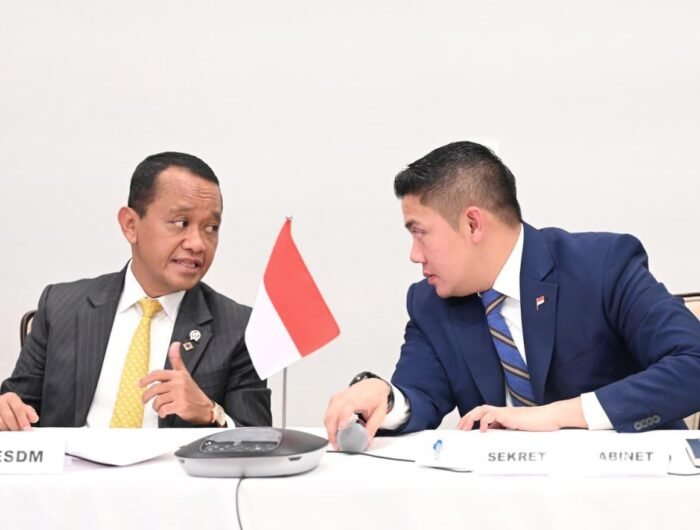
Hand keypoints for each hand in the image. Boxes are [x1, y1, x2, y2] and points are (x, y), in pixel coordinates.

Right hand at [0, 392, 38, 430]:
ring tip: (10, 429)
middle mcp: (0, 400)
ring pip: (1, 423)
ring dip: (7, 428)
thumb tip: (34, 418)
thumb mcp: (21, 408)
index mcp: (10, 397)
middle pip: (9, 416)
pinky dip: (2, 429)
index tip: (27, 427)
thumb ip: (29, 412)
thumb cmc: (11, 409)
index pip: (19, 408)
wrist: (0, 408)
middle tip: (18, 430)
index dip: (23, 419)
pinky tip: (5, 429)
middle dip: (15, 425)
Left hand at [140, 342, 213, 423]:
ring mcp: (180, 394)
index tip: (140, 384)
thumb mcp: (184, 373)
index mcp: (178, 375)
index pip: (158, 374)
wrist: (204, 406)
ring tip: (158, 407)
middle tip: (144, 400)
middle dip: (146, 396)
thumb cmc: (192, 391)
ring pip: (158, 400)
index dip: (146, 379)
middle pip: (155, 389)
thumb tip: (175, 344)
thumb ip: (176, 359)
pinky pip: (164, 409)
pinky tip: (163, 412)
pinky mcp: (180, 405)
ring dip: (155, 406)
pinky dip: (161, 413)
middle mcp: (178, 383)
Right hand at [324, 378, 391, 449]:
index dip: (342, 419)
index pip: (346, 408)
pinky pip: (328, 414)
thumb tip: (367, 440)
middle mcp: (344, 397)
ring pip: (327, 416)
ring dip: (329, 430)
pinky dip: (329, 425)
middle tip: (337, 445)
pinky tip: (335, 433)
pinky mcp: (333, 401)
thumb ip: (372, 427)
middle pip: (332, 414)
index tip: (342, 430)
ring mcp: (337, 398)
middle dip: (332, 431)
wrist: (373, 386)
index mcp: (356, 398)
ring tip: (336, 442)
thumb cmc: (375, 396)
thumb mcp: (380, 412)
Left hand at [457, 398, 586, 431]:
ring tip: (465, 428)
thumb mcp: (519, 432)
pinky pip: (492, 414)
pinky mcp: (509, 415)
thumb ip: (508, 434)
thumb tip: (497, 442)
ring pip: (482, 410)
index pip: (483, 415)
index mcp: (504, 416)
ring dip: (471, 418)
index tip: (465, 430)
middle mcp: (502, 413)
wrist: (550, 417)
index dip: (472, 421)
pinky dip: (485, 421)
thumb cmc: (539, 425)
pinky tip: (483, 429)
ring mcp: (505, 413)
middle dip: (466, 419)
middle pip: (479, 410)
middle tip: (460, 429)